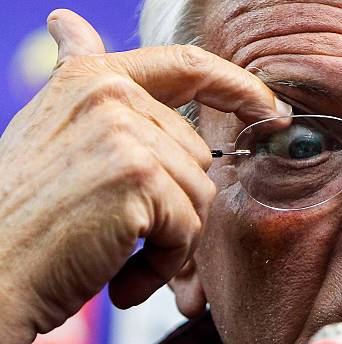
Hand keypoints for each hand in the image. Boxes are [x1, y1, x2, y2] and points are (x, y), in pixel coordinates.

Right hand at [0, 9, 290, 343]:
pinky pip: (189, 227)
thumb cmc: (23, 216)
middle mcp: (110, 95)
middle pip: (197, 154)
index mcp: (93, 79)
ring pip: (198, 194)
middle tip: (121, 229)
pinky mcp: (138, 178)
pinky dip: (162, 263)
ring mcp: (125, 133)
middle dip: (173, 203)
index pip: (186, 65)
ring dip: (167, 237)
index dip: (238, 85)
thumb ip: (78, 78)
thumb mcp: (49, 130)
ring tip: (115, 250)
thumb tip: (69, 23)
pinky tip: (120, 276)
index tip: (272, 108)